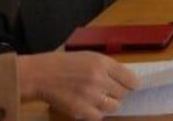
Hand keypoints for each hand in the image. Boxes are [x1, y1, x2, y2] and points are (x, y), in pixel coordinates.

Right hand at [18, 50, 140, 120]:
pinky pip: (98, 117)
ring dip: (108, 104)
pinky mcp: (80, 110)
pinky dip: (96, 113)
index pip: (131, 79)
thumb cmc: (64, 64)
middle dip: (117, 94)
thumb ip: (108, 68)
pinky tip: (88, 106)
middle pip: (123, 94)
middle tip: (108, 92)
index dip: (132, 84)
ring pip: (114, 107)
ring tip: (98, 100)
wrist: (40, 75)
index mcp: (102, 63)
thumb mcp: (89, 57)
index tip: (131, 87)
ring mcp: (90, 96)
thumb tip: (126, 80)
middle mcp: (99, 79)